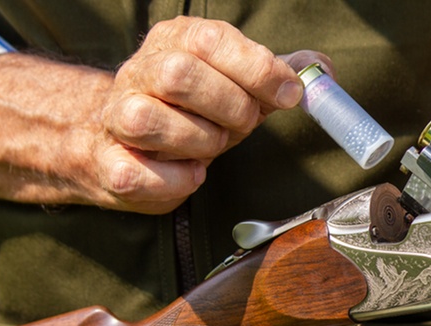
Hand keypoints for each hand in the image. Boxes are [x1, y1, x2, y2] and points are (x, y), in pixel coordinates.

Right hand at [0, 17, 329, 213]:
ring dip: (198, 142)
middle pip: (179, 75)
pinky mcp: (108, 162)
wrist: (123, 140)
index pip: (213, 41)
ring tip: (210, 146)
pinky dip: (176, 180)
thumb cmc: (193, 110)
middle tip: (242, 124)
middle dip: (228, 108)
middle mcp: (140, 70)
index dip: (258, 70)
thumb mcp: (237, 82)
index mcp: (177, 40)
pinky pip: (138, 174)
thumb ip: (278, 72)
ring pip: (149, 121)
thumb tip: (322, 70)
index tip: (288, 94)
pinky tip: (190, 173)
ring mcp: (116, 116)